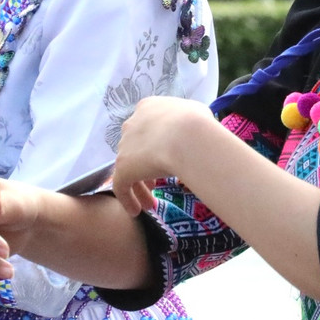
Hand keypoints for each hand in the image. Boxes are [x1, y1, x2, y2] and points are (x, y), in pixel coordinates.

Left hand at [111, 96, 213, 215]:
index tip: (163, 161)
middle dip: (144, 167)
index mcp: (147, 108)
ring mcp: (125, 146)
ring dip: (139, 188)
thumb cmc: (197, 124)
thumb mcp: (196, 113)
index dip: (154, 146)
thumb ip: (188, 119)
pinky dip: (128, 199)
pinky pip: (121, 186)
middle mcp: (132, 124)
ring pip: (129, 170)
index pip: (146, 130)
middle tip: (155, 184)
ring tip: (150, 204)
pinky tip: (136, 211)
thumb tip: (195, 124)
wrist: (187, 136)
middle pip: (135, 149)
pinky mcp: (122, 167)